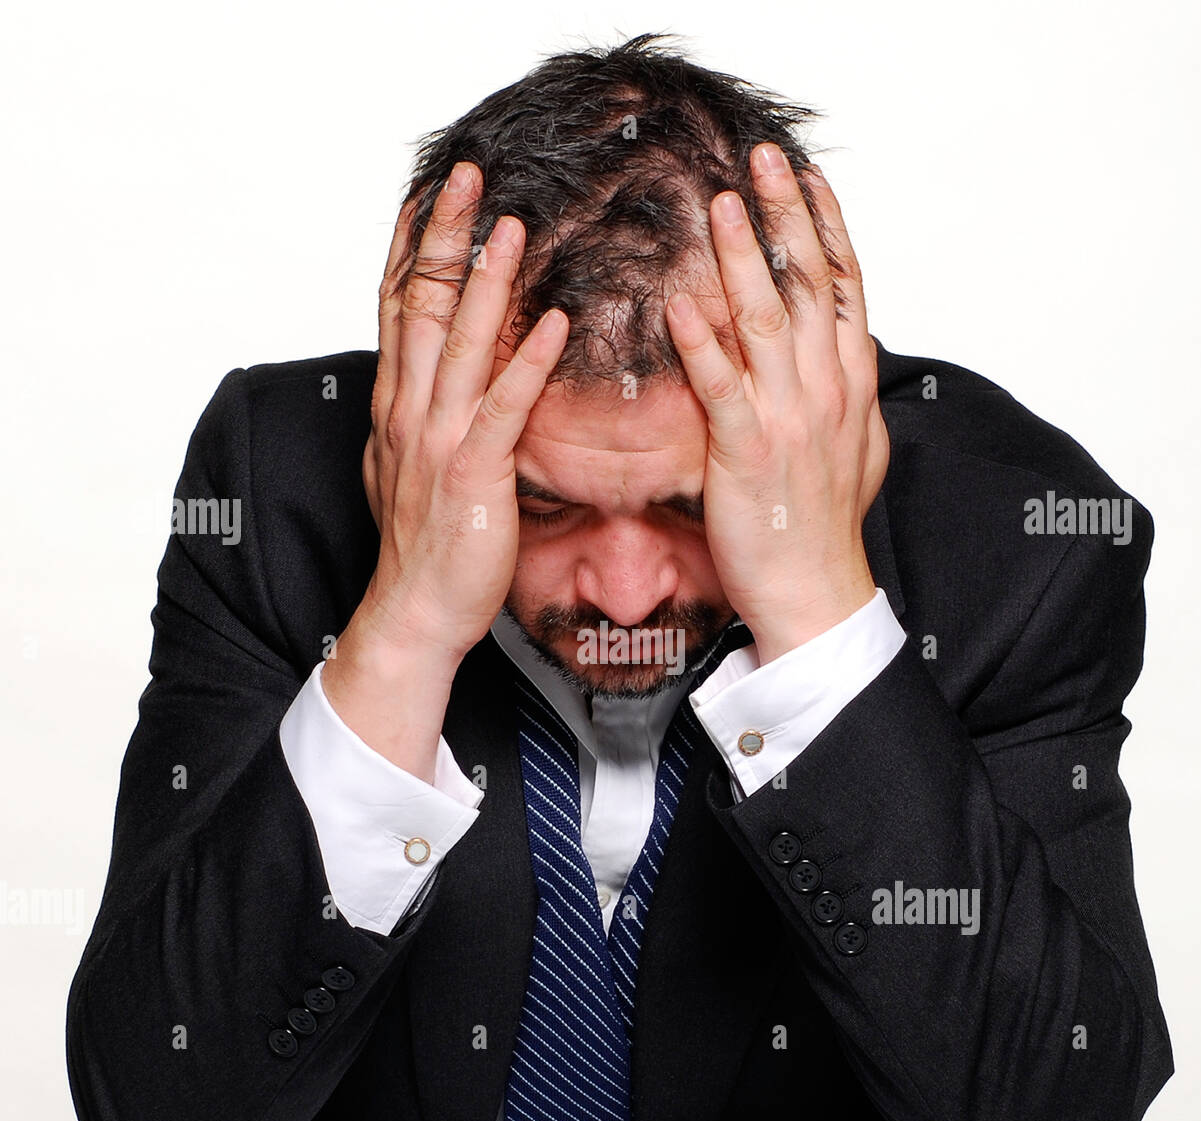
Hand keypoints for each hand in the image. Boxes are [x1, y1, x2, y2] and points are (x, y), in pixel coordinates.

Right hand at [357, 163, 569, 663]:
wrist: (415, 612)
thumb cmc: (423, 548)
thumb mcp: (410, 470)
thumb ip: (421, 421)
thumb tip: (428, 389)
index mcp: (397, 407)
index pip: (397, 310)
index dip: (410, 249)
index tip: (428, 195)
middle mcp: (409, 412)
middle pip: (421, 305)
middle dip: (444, 237)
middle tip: (468, 176)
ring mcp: (437, 440)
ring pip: (459, 343)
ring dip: (487, 280)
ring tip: (512, 225)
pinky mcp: (471, 473)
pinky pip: (502, 407)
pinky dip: (526, 362)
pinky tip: (552, 323)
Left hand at [664, 144, 887, 664]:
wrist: (817, 593)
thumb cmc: (828, 528)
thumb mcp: (859, 450)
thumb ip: (851, 395)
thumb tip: (852, 356)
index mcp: (851, 384)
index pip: (844, 287)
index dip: (825, 227)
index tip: (805, 178)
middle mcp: (827, 390)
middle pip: (808, 285)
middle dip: (785, 217)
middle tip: (761, 159)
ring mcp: (790, 419)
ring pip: (767, 321)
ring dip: (743, 258)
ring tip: (720, 207)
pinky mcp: (749, 453)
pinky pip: (723, 387)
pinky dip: (702, 345)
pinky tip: (681, 306)